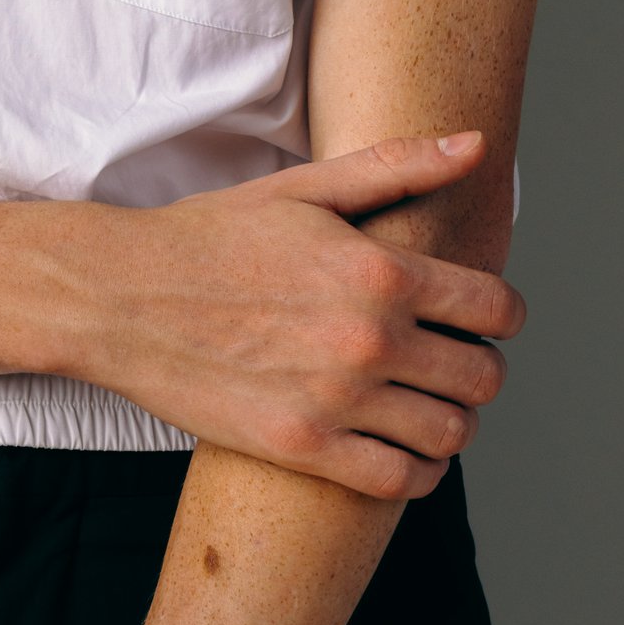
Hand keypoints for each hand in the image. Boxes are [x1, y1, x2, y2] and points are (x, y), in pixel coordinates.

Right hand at [64, 133, 524, 498]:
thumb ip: (396, 167)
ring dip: (452, 424)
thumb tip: (474, 144)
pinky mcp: (302, 448)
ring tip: (430, 410)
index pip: (496, 308)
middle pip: (483, 377)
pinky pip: (399, 480)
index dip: (504, 316)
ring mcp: (338, 399)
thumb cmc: (209, 236)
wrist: (120, 298)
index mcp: (380, 271)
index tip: (486, 320)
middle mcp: (369, 338)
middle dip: (481, 371)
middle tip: (455, 366)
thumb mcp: (302, 189)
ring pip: (450, 434)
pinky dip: (417, 472)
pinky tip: (401, 452)